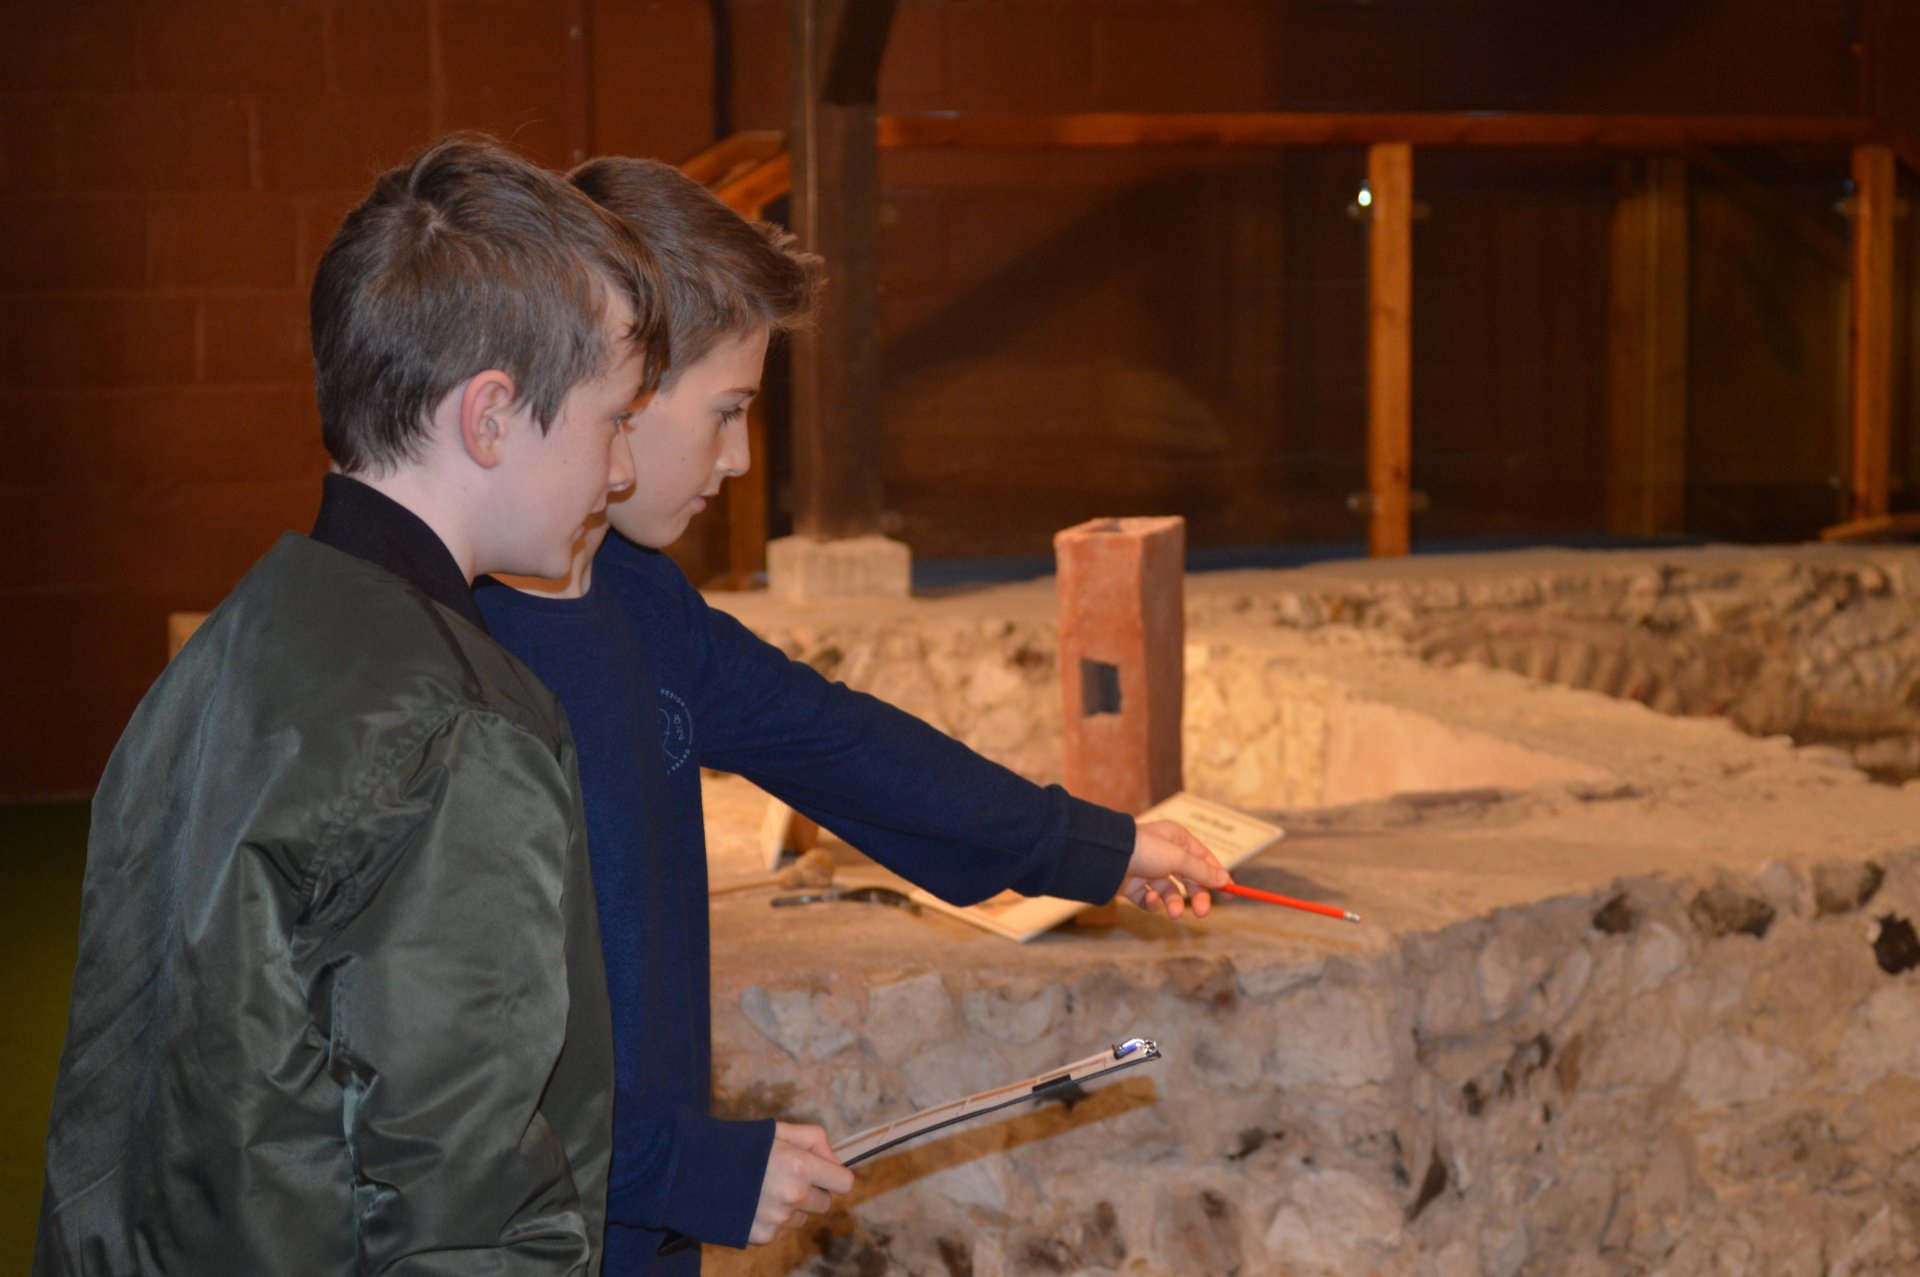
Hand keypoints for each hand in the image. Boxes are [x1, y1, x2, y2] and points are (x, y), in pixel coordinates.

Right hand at [747, 1122, 855, 1244]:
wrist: (694, 1170)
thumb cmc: (740, 1146)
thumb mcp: (779, 1130)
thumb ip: (814, 1140)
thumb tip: (836, 1160)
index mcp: (800, 1165)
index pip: (844, 1183)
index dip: (835, 1176)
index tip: (825, 1173)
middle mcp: (793, 1195)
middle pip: (825, 1203)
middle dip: (813, 1191)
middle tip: (788, 1177)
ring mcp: (778, 1219)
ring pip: (803, 1217)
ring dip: (793, 1207)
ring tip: (765, 1190)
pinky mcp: (764, 1236)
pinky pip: (783, 1230)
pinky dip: (774, 1220)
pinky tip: (754, 1204)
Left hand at [1120, 819, 1229, 919]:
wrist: (1104, 858)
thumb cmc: (1144, 850)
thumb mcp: (1178, 859)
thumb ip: (1202, 871)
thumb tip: (1225, 879)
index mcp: (1177, 839)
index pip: (1204, 859)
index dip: (1217, 876)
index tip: (1230, 895)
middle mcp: (1163, 853)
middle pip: (1189, 879)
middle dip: (1196, 896)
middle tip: (1202, 913)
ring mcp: (1147, 870)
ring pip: (1169, 892)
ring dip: (1173, 904)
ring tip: (1171, 912)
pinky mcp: (1132, 885)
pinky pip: (1149, 899)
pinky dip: (1151, 903)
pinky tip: (1147, 900)